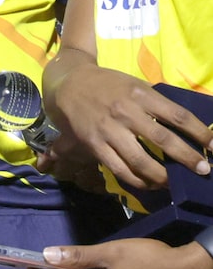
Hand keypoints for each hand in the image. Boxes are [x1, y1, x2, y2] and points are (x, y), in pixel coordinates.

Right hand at [46, 58, 211, 194]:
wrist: (69, 84)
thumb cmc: (108, 84)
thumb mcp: (135, 85)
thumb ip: (156, 105)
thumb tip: (185, 128)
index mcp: (140, 95)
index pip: (178, 116)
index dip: (200, 133)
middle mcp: (126, 113)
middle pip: (163, 140)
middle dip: (188, 158)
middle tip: (205, 170)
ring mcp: (109, 131)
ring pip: (141, 160)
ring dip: (163, 175)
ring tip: (176, 182)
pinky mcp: (95, 145)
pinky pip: (120, 169)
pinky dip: (139, 180)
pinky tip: (151, 184)